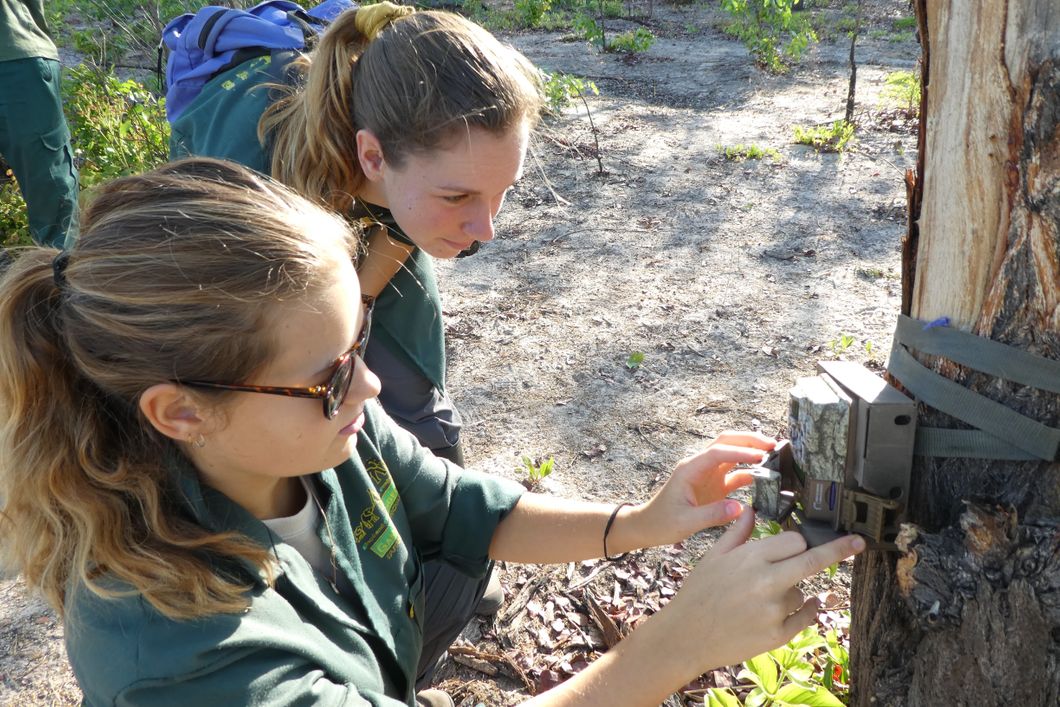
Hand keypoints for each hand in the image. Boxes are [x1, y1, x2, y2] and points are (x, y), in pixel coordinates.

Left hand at [625, 430, 774, 547]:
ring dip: (751, 451)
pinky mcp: (714, 486)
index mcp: (690, 469)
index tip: (761, 455)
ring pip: (732, 455)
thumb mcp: (686, 521)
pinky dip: (750, 472)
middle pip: (726, 443)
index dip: (740, 452)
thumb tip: (740, 508)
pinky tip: (765, 477)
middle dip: (749, 440)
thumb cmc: (662, 522)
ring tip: (775, 455)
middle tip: (774, 444)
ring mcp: (708, 475)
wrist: (649, 526)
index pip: (718, 452)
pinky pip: (734, 474)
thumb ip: (712, 515)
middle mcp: (700, 467)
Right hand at [650, 506, 864, 675]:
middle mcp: (766, 581)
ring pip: (802, 591)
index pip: (794, 540)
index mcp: (751, 557)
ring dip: (792, 591)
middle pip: (814, 560)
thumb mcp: (713, 556)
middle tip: (859, 542)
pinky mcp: (778, 634)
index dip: (797, 541)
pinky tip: (799, 608)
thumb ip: (738, 532)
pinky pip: (805, 617)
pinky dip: (807, 611)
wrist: (686, 636)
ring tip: (760, 599)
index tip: (803, 542)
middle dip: (839, 550)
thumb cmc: (698, 593)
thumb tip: (751, 509)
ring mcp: (774, 609)